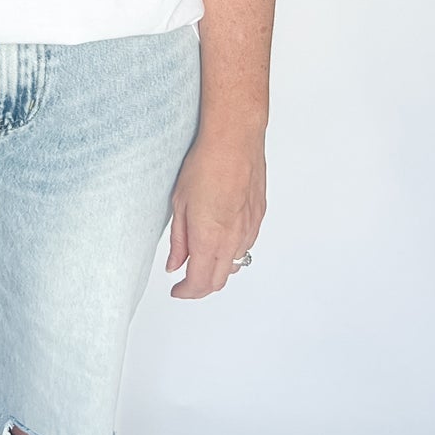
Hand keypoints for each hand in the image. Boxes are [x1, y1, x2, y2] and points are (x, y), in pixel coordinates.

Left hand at [166, 134, 264, 298]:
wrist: (234, 141)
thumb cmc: (205, 165)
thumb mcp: (180, 204)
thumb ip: (179, 240)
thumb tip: (175, 263)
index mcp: (210, 239)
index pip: (200, 283)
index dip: (187, 292)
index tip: (177, 290)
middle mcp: (233, 239)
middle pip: (220, 280)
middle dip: (201, 287)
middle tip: (186, 281)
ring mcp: (249, 229)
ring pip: (236, 264)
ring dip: (218, 269)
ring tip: (201, 259)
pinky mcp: (258, 217)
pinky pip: (246, 245)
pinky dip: (232, 251)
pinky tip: (221, 239)